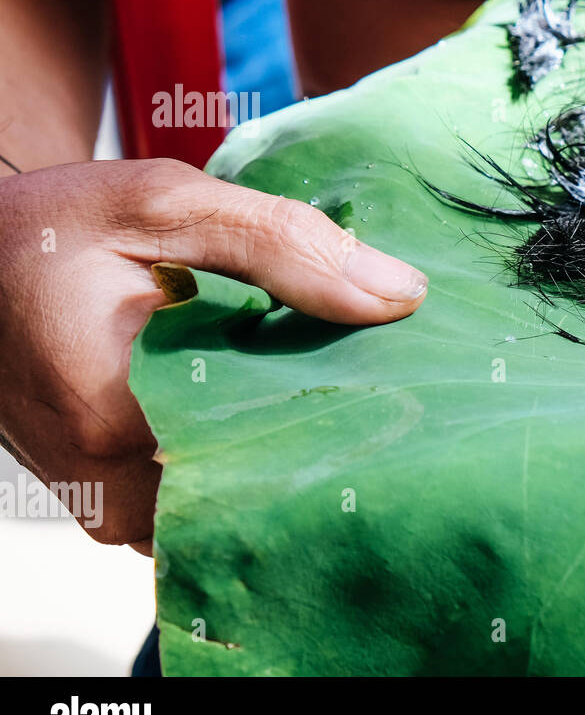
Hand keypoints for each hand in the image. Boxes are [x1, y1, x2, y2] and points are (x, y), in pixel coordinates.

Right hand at [0, 158, 426, 552]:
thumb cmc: (53, 228)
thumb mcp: (166, 205)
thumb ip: (284, 245)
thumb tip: (401, 295)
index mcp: (117, 417)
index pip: (277, 454)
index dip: (348, 414)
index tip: (393, 376)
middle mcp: (109, 488)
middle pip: (262, 489)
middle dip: (324, 432)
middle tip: (366, 376)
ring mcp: (108, 509)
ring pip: (236, 503)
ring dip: (282, 446)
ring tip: (311, 379)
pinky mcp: (112, 505)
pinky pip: (203, 500)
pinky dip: (242, 454)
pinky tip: (262, 399)